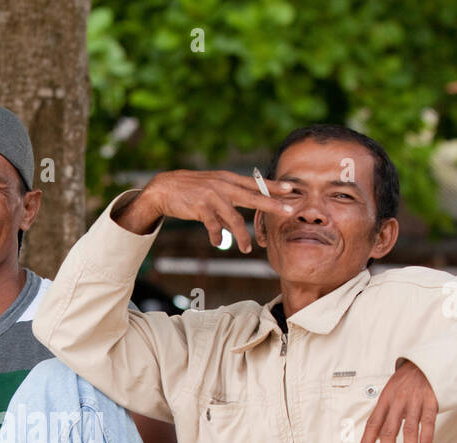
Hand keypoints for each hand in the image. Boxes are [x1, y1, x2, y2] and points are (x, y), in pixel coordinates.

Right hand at [114, 170, 294, 251]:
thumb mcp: (212, 188)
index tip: (292, 188)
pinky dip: (217, 236)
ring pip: (234, 218)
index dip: (274, 186)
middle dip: (272, 205)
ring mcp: (213, 196)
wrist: (165, 188)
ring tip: (248, 249)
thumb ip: (228, 200)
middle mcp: (224, 186)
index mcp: (229, 180)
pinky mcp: (200, 207)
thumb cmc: (191, 189)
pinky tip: (218, 243)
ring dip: (242, 235)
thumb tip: (239, 216)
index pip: (256, 183)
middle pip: (253, 197)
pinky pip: (213, 226)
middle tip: (289, 212)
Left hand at [358, 361, 437, 442]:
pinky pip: (428, 421)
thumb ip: (384, 414)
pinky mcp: (431, 401)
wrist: (426, 362)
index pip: (373, 423)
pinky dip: (427, 436)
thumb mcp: (390, 393)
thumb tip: (376, 437)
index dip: (367, 441)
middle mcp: (398, 402)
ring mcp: (415, 401)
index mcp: (385, 400)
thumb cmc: (406, 382)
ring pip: (410, 429)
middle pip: (389, 430)